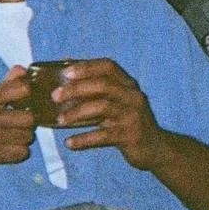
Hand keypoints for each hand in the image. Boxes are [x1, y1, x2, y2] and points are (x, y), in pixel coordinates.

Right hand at [0, 66, 37, 178]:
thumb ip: (1, 87)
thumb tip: (22, 70)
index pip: (22, 89)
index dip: (27, 97)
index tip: (22, 104)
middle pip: (29, 117)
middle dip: (26, 123)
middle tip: (17, 126)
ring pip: (27, 136)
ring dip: (21, 139)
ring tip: (9, 139)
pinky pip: (20, 153)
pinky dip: (17, 153)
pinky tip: (6, 151)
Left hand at [51, 58, 167, 170]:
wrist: (154, 147)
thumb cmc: (128, 120)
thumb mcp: (117, 100)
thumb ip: (95, 85)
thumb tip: (65, 62)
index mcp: (128, 85)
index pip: (109, 67)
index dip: (87, 67)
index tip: (65, 72)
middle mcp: (132, 96)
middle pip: (103, 85)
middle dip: (76, 88)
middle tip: (54, 96)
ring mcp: (132, 116)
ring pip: (103, 107)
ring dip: (77, 113)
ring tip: (59, 120)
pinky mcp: (129, 136)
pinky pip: (103, 136)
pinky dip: (84, 139)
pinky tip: (69, 143)